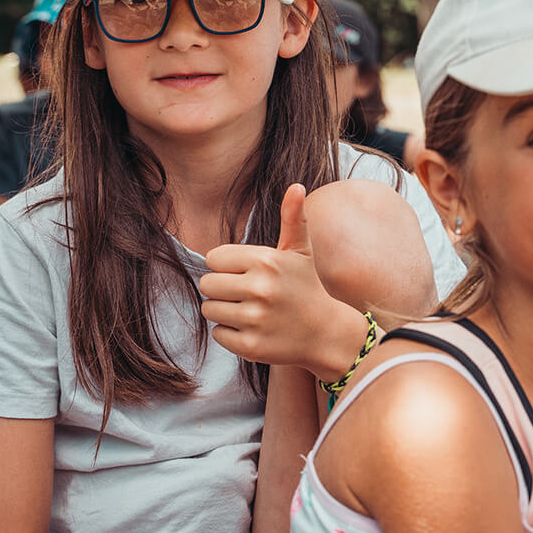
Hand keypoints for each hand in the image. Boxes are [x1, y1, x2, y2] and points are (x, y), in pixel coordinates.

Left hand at [201, 183, 367, 379]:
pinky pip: (218, 334)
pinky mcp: (250, 346)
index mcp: (266, 261)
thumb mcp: (300, 251)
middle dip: (222, 289)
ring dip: (225, 312)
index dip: (227, 267)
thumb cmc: (306, 287)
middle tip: (247, 294)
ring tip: (251, 312)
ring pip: (210, 309)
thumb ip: (293, 218)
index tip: (248, 274)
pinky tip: (254, 330)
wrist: (326, 333)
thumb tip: (297, 186)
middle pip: (207, 285)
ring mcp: (255, 319)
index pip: (213, 259)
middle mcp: (260, 289)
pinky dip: (231, 334)